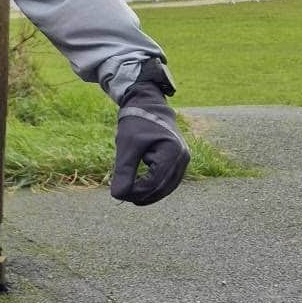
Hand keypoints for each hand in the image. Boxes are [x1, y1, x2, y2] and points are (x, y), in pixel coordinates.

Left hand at [110, 84, 189, 205]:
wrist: (148, 105)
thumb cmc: (136, 123)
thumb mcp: (127, 145)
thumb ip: (124, 171)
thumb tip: (117, 196)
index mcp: (172, 151)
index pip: (155, 183)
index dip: (136, 192)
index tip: (118, 194)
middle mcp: (183, 157)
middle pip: (163, 188)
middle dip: (142, 196)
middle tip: (122, 197)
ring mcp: (183, 160)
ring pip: (167, 187)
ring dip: (149, 194)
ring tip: (129, 196)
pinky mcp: (179, 161)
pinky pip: (168, 180)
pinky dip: (154, 187)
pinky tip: (139, 189)